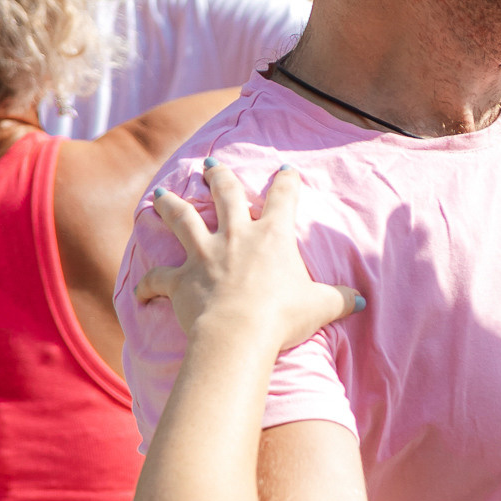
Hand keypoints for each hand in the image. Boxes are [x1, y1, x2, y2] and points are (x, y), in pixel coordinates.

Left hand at [136, 161, 360, 350]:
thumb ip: (340, 299)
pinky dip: (147, 285)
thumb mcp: (321, 307)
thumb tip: (360, 301)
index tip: (285, 171)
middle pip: (225, 194)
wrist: (239, 335)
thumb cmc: (283, 317)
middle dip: (218, 176)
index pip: (283, 197)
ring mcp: (204, 254)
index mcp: (272, 235)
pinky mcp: (180, 279)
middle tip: (210, 165)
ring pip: (182, 219)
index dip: (285, 182)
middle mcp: (236, 235)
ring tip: (161, 196)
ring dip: (171, 206)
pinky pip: (156, 279)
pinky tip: (140, 291)